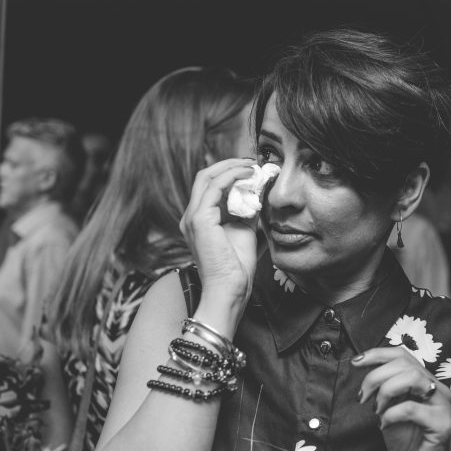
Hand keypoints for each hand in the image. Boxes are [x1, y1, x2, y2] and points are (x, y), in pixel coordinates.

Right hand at [179, 158, 259, 308]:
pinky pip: (214, 187)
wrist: (230, 288)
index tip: (251, 168)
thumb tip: (259, 190)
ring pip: (207, 177)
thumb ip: (247, 210)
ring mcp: (192, 217)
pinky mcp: (200, 219)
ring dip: (231, 167)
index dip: (229, 172)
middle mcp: (191, 216)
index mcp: (200, 219)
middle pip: (205, 176)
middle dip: (229, 164)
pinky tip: (248, 176)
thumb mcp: (245, 229)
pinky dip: (232, 176)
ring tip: (252, 166)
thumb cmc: (237, 266)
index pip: (209, 185)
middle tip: (252, 162)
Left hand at [354, 347, 450, 450]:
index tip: (355, 362)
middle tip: (362, 398)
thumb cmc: (407, 447)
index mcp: (426, 383)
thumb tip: (366, 371)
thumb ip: (385, 390)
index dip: (377, 354)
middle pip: (405, 363)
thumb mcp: (389, 412)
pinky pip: (413, 408)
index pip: (403, 355)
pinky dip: (392, 413)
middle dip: (375, 376)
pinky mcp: (444, 425)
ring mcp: (444, 406)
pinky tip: (384, 425)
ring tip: (376, 410)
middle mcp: (438, 389)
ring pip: (412, 377)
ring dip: (385, 391)